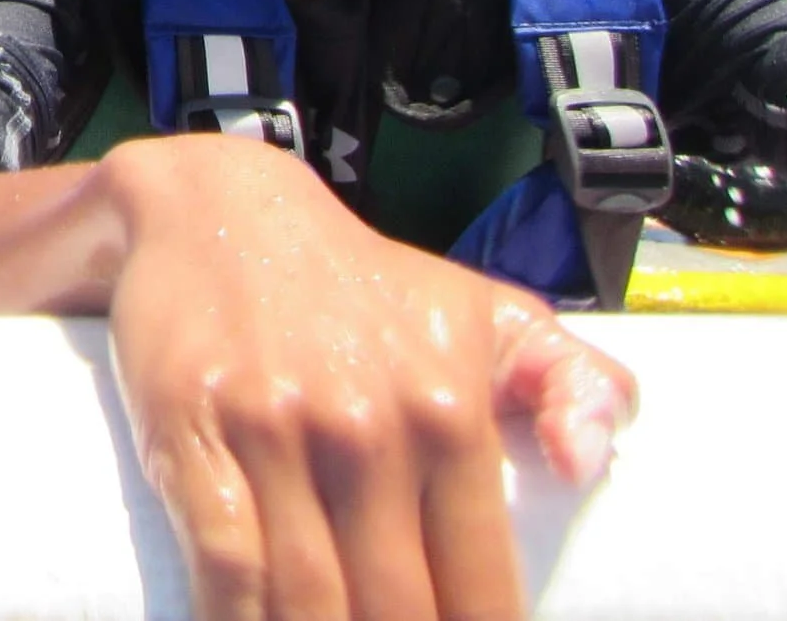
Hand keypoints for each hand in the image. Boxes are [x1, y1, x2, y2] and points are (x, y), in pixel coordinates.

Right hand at [102, 135, 634, 620]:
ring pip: (309, 603)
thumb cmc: (356, 281)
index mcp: (448, 409)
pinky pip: (223, 566)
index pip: (480, 588)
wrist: (215, 206)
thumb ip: (567, 379)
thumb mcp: (480, 308)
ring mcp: (276, 433)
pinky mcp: (193, 434)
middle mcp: (368, 427)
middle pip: (396, 613)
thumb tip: (593, 465)